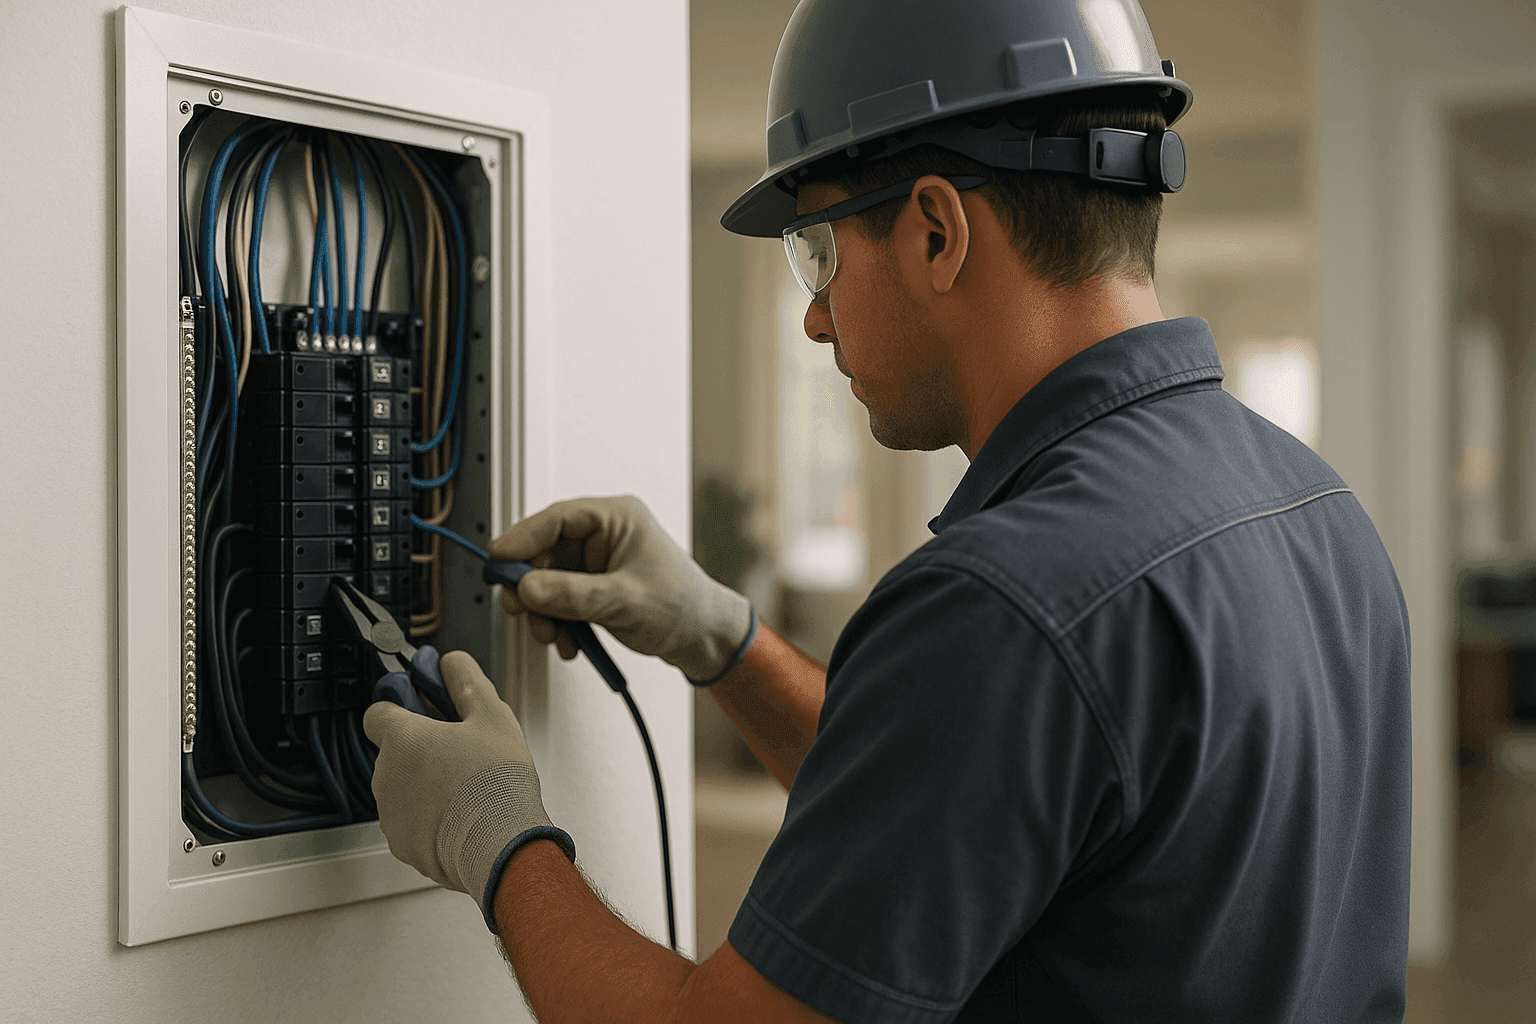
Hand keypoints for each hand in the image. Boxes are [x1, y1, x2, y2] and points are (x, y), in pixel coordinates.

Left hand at [363, 650, 574, 929]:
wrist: (500, 843)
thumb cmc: (495, 779)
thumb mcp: (492, 715)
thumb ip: (466, 681)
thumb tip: (451, 661)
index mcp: (402, 738)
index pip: (377, 714)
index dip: (399, 709)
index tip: (422, 713)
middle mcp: (385, 775)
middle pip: (394, 753)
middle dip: (421, 752)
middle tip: (460, 754)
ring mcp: (390, 813)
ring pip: (402, 789)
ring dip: (425, 786)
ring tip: (466, 790)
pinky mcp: (402, 845)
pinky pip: (411, 823)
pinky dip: (430, 820)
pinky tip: (462, 818)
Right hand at [490, 495, 754, 683]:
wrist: (703, 637)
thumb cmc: (682, 607)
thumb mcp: (622, 600)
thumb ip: (571, 594)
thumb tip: (526, 588)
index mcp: (616, 517)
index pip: (557, 519)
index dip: (521, 538)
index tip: (496, 560)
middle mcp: (604, 534)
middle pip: (545, 552)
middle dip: (532, 588)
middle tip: (521, 612)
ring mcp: (598, 561)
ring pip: (548, 580)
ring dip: (544, 612)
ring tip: (554, 638)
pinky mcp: (594, 586)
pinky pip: (560, 599)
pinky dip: (558, 621)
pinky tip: (569, 642)